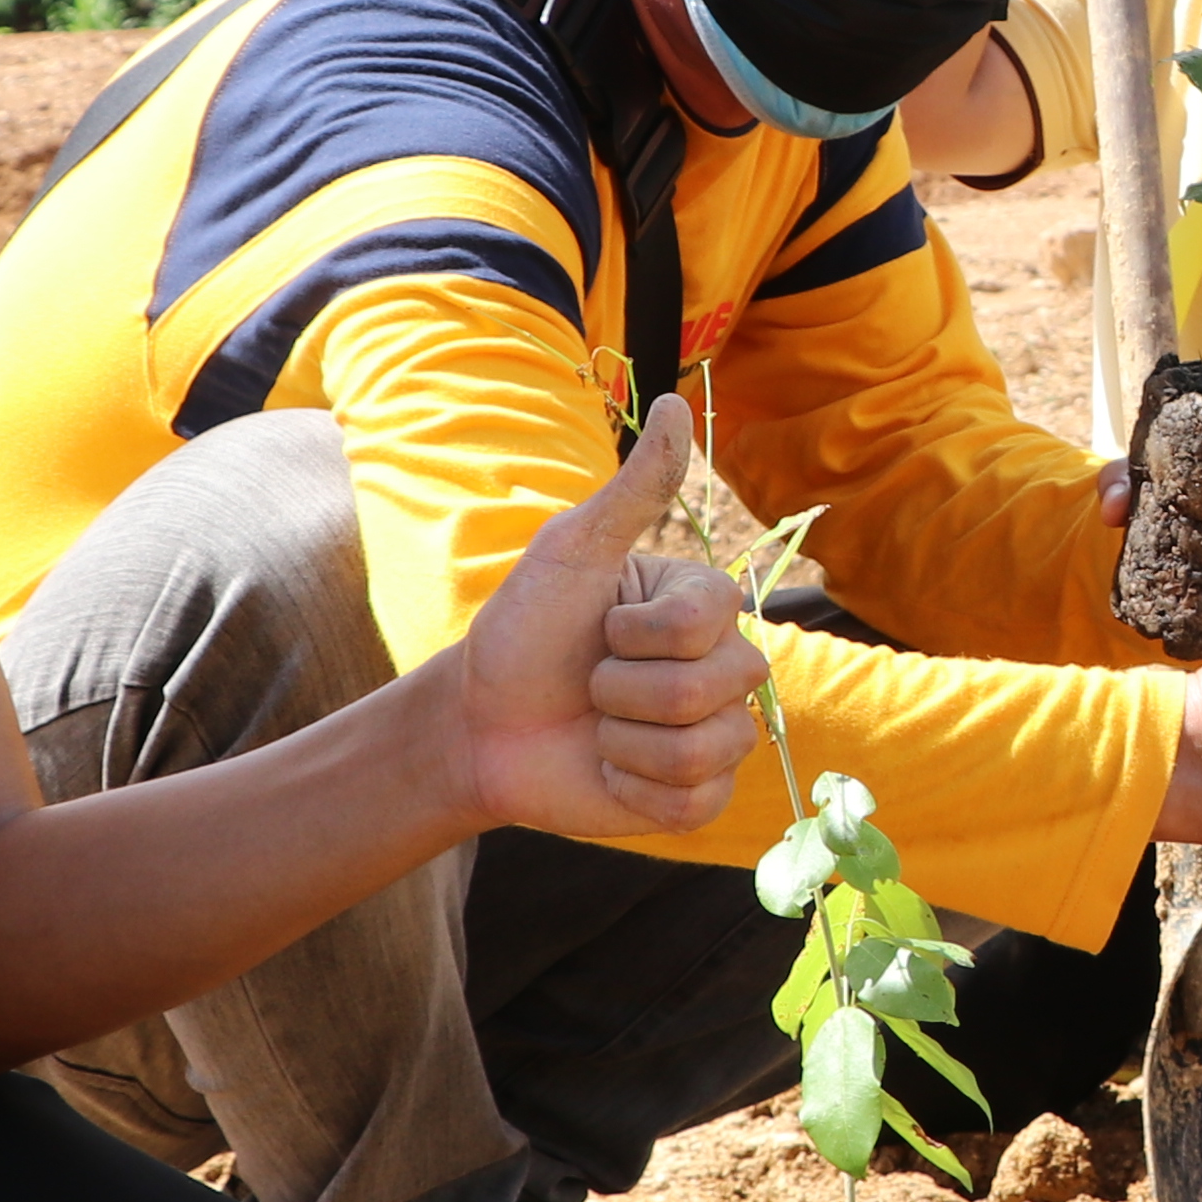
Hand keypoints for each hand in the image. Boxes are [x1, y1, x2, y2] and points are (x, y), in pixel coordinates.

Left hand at [433, 397, 772, 841]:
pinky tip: (608, 770)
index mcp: (703, 607)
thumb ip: (633, 489)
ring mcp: (715, 737)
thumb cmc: (523, 632)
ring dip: (625, 742)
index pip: (710, 623)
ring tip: (596, 728)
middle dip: (624, 692)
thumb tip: (673, 399)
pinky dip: (635, 790)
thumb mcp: (571, 553)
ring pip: (706, 750)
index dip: (640, 635)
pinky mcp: (696, 799)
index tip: (601, 629)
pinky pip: (697, 802)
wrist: (479, 725)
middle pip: (716, 689)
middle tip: (589, 685)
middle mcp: (723, 670)